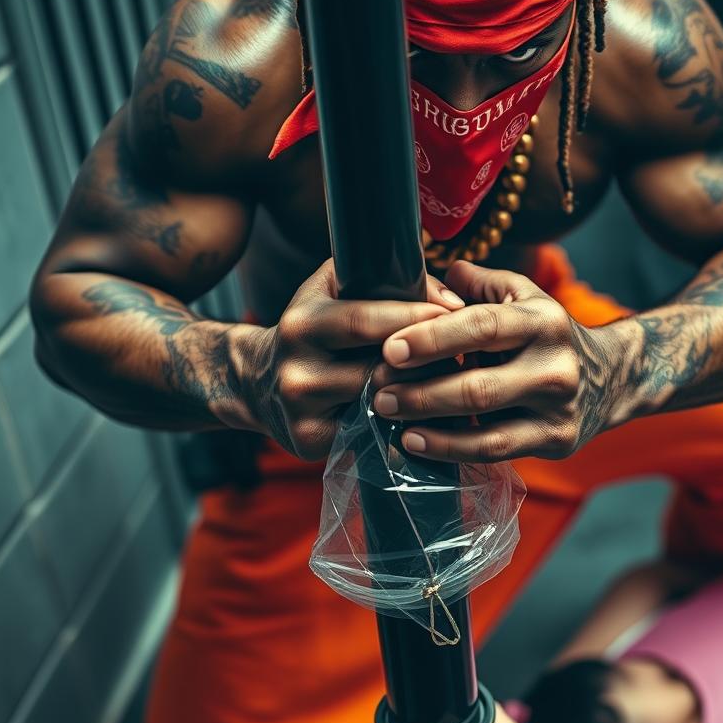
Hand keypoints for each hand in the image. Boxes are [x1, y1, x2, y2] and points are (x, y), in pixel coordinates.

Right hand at [250, 259, 463, 458]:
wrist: (256, 383)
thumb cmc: (312, 329)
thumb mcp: (331, 290)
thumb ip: (383, 280)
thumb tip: (448, 300)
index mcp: (301, 324)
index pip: (365, 320)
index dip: (414, 316)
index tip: (456, 312)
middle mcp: (297, 371)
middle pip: (378, 367)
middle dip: (428, 359)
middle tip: (467, 351)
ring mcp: (303, 412)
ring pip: (380, 403)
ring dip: (423, 392)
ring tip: (456, 380)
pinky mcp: (311, 442)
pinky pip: (371, 432)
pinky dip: (404, 422)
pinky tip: (430, 413)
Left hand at [373, 261, 617, 461]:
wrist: (612, 377)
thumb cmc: (546, 332)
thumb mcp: (523, 296)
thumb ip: (478, 284)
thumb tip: (432, 277)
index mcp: (544, 320)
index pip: (483, 327)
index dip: (433, 338)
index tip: (390, 347)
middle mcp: (556, 366)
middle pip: (478, 385)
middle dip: (420, 390)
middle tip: (376, 387)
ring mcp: (559, 410)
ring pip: (484, 426)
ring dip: (428, 422)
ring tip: (388, 413)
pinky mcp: (557, 442)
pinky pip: (494, 451)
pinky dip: (450, 448)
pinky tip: (415, 440)